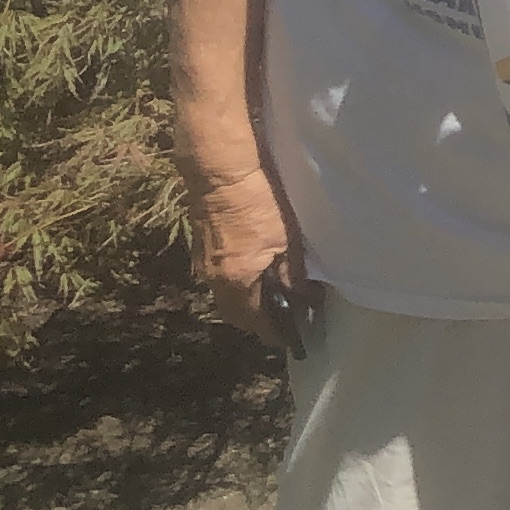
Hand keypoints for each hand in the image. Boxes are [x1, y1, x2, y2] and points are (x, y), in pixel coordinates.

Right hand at [190, 168, 300, 340]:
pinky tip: (255, 272)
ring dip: (248, 300)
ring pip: (228, 295)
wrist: (220, 170)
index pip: (255, 322)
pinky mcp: (202, 246)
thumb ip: (294, 275)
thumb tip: (307, 300)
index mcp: (236, 282)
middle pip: (237, 313)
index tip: (293, 339)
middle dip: (259, 320)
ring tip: (273, 297)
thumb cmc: (258, 203)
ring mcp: (204, 262)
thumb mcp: (287, 241)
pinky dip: (238, 282)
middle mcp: (214, 278)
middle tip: (286, 319)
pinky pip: (221, 276)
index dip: (275, 333)